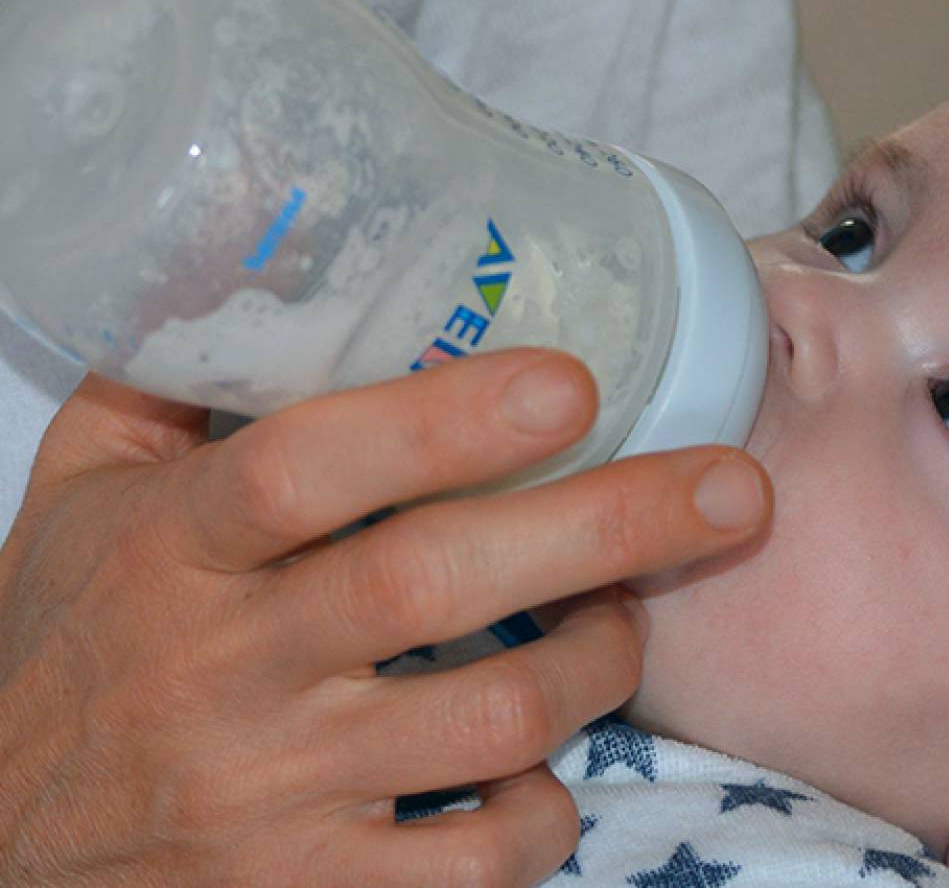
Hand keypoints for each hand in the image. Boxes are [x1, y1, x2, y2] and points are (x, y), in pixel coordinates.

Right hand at [0, 348, 769, 885]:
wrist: (1, 855)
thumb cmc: (67, 652)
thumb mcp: (82, 504)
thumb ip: (172, 390)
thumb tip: (272, 259)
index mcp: (169, 550)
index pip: (306, 466)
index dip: (447, 419)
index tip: (573, 381)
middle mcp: (223, 669)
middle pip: (435, 580)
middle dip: (610, 524)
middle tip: (737, 487)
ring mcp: (273, 794)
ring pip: (494, 721)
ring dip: (598, 660)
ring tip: (627, 616)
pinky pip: (479, 860)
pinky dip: (542, 810)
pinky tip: (539, 766)